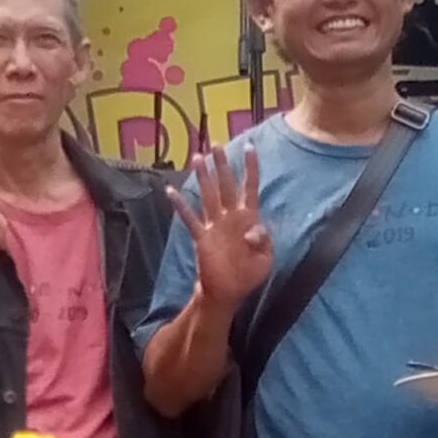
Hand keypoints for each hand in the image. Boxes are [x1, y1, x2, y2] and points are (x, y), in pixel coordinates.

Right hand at [175, 143, 274, 308]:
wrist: (228, 293)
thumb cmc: (248, 275)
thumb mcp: (266, 258)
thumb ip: (263, 240)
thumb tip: (251, 230)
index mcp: (249, 218)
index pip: (250, 187)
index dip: (250, 167)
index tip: (250, 146)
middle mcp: (230, 217)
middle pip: (226, 184)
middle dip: (222, 164)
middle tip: (216, 144)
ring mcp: (215, 226)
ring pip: (209, 195)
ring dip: (203, 177)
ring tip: (198, 157)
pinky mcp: (202, 238)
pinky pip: (191, 219)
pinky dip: (181, 206)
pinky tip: (171, 191)